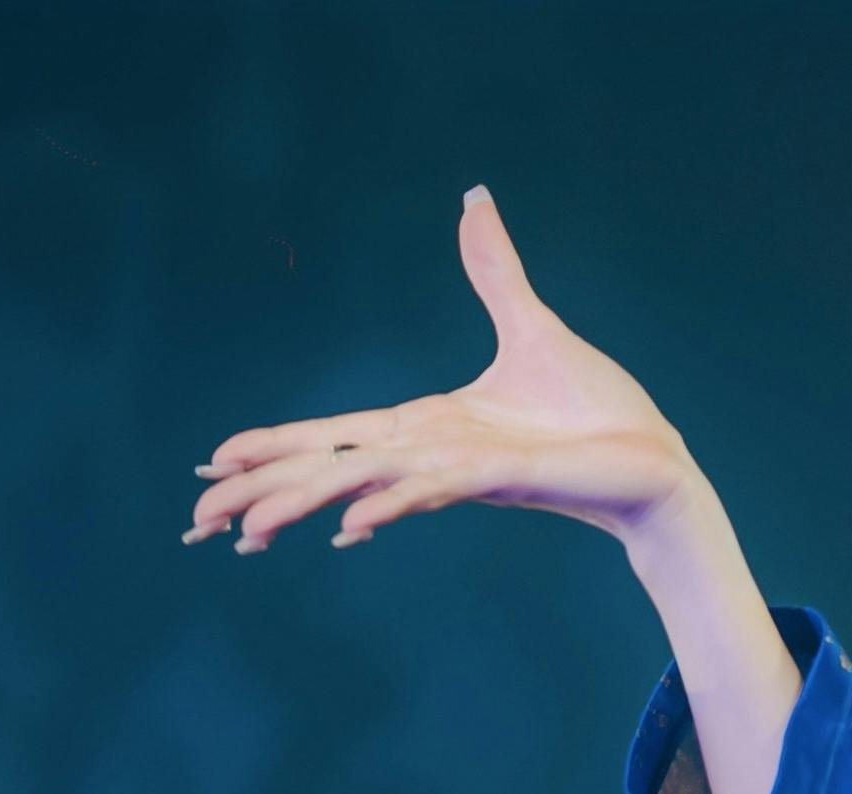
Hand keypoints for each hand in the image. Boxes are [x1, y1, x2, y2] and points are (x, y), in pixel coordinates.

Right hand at [187, 187, 706, 553]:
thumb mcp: (532, 327)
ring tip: (243, 535)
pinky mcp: (498, 480)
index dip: (273, 448)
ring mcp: (460, 471)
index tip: (215, 466)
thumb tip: (473, 200)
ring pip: (360, 486)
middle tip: (196, 524)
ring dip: (300, 507)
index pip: (332, 437)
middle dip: (260, 494)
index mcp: (428, 427)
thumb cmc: (597, 413)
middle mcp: (431, 455)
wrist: (656, 461)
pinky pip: (430, 492)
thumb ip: (492, 269)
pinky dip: (387, 505)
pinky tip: (345, 528)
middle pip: (326, 470)